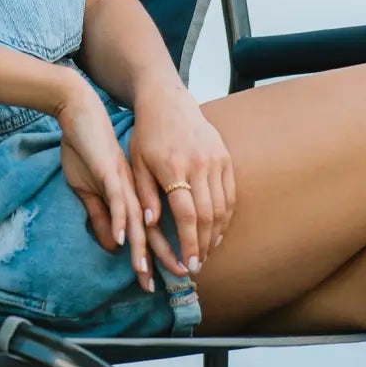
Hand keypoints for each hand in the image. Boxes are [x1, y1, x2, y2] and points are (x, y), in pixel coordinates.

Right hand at [54, 80, 154, 292]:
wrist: (83, 113)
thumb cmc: (88, 148)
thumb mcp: (94, 188)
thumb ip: (104, 216)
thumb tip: (115, 245)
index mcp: (135, 193)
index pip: (153, 230)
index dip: (163, 253)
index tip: (172, 277)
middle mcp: (135, 189)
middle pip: (154, 228)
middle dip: (165, 256)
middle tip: (179, 278)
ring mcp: (124, 181)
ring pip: (139, 218)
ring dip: (145, 246)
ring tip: (146, 271)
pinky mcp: (110, 171)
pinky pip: (118, 198)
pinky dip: (120, 219)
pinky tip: (123, 238)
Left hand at [127, 80, 235, 279]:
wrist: (167, 101)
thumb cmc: (146, 135)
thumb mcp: (135, 163)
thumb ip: (144, 194)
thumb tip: (150, 224)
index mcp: (173, 167)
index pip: (187, 214)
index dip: (190, 243)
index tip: (188, 265)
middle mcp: (198, 164)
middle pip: (208, 215)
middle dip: (204, 245)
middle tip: (198, 265)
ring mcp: (215, 159)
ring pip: (223, 207)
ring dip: (217, 234)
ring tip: (207, 252)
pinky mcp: (225, 157)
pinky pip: (230, 193)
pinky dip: (227, 215)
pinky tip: (218, 231)